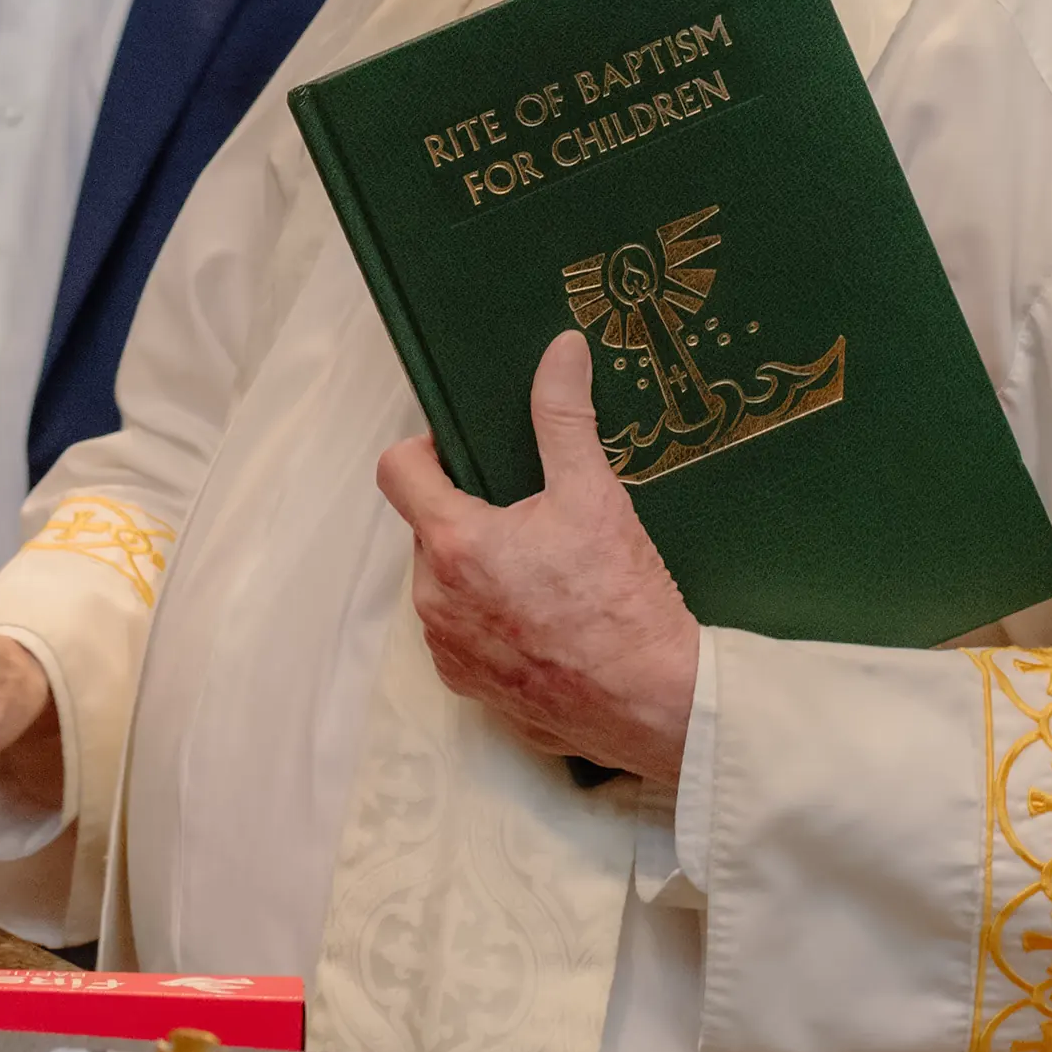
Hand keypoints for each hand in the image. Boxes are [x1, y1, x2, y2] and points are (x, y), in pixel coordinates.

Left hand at [377, 331, 700, 783]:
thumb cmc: (621, 600)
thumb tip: (560, 350)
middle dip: (470, 515)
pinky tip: (546, 620)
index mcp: (452, 544)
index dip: (426, 450)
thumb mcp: (595, 494)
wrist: (654, 702)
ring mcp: (449, 650)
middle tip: (532, 516)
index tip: (464, 451)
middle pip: (430, 530)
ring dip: (480, 570)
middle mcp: (433, 600)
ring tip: (545, 572)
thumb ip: (565, 417)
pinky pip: (465, 636)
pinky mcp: (471, 689)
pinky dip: (493, 621)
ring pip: (446, 585)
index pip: (397, 471)